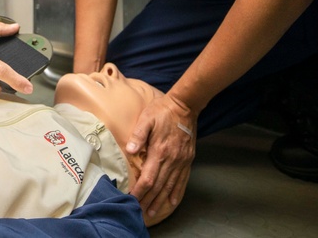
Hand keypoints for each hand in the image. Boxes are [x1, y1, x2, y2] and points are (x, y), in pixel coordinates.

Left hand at [126, 93, 196, 224]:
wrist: (185, 106)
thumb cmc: (163, 111)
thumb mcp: (147, 118)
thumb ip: (138, 135)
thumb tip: (129, 150)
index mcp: (160, 151)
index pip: (148, 178)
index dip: (140, 191)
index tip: (132, 199)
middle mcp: (172, 159)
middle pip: (159, 186)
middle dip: (149, 200)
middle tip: (140, 211)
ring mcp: (181, 161)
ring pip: (171, 186)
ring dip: (161, 200)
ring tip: (153, 211)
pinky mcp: (188, 159)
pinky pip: (183, 180)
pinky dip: (177, 192)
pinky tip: (172, 201)